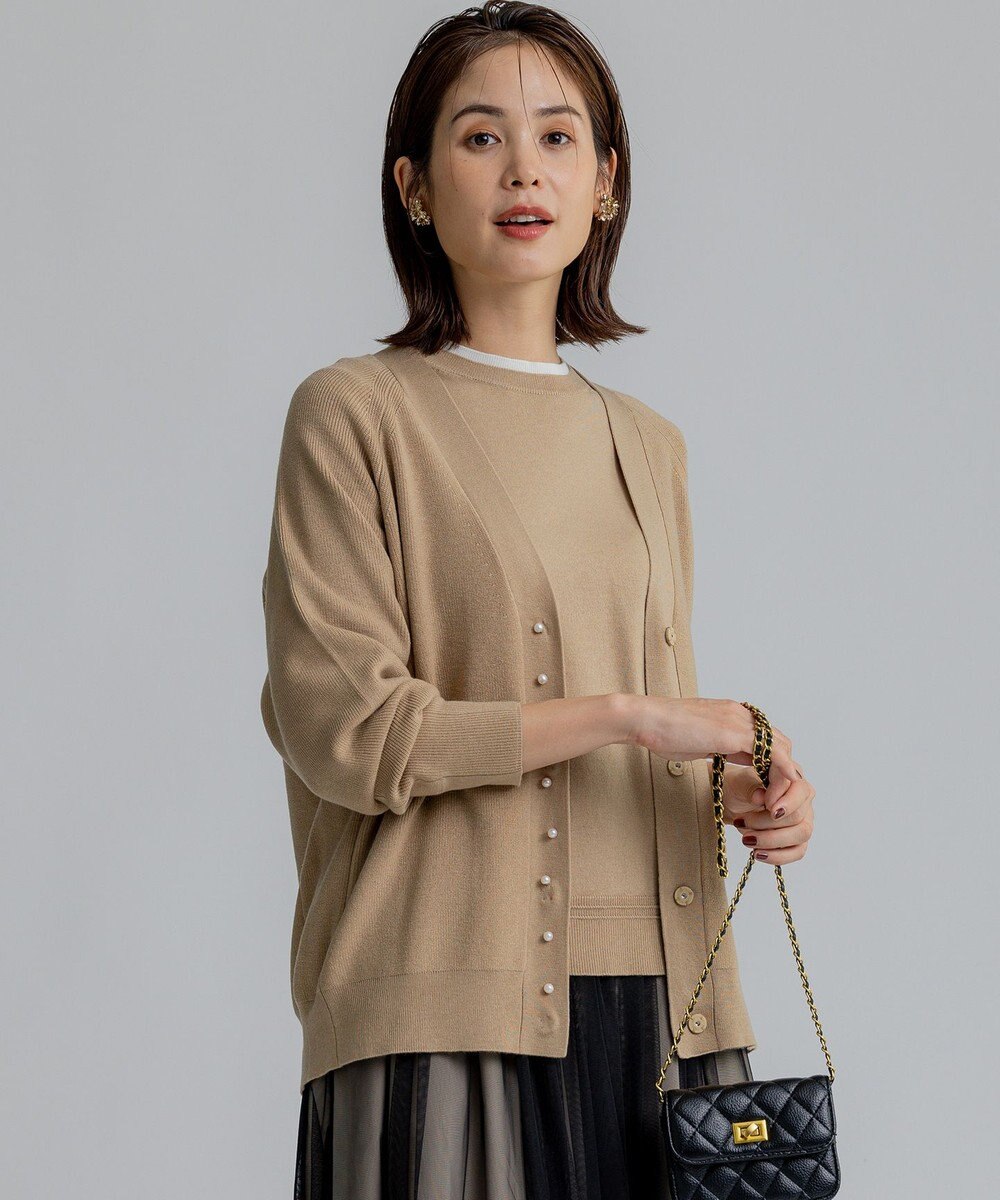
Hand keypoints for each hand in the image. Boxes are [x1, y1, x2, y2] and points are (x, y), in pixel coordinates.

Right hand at [627, 696, 799, 809]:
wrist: (646, 720)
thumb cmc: (663, 732)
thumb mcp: (701, 740)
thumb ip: (720, 745)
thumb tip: (729, 755)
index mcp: (733, 715)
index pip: (767, 739)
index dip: (772, 764)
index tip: (766, 788)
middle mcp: (741, 714)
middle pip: (780, 743)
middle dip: (783, 772)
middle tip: (775, 798)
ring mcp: (740, 721)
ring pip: (782, 748)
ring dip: (784, 777)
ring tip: (776, 802)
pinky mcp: (735, 732)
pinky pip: (773, 754)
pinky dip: (781, 774)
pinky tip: (777, 794)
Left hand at [724, 761, 815, 867]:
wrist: (732, 802)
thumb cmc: (738, 787)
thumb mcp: (739, 783)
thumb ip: (751, 787)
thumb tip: (760, 797)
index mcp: (792, 776)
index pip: (801, 790)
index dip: (786, 801)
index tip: (766, 805)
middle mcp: (803, 798)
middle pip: (798, 816)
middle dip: (768, 823)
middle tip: (743, 822)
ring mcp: (803, 819)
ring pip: (800, 835)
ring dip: (771, 840)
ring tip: (747, 839)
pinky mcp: (798, 839)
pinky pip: (797, 852)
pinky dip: (777, 856)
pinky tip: (758, 853)